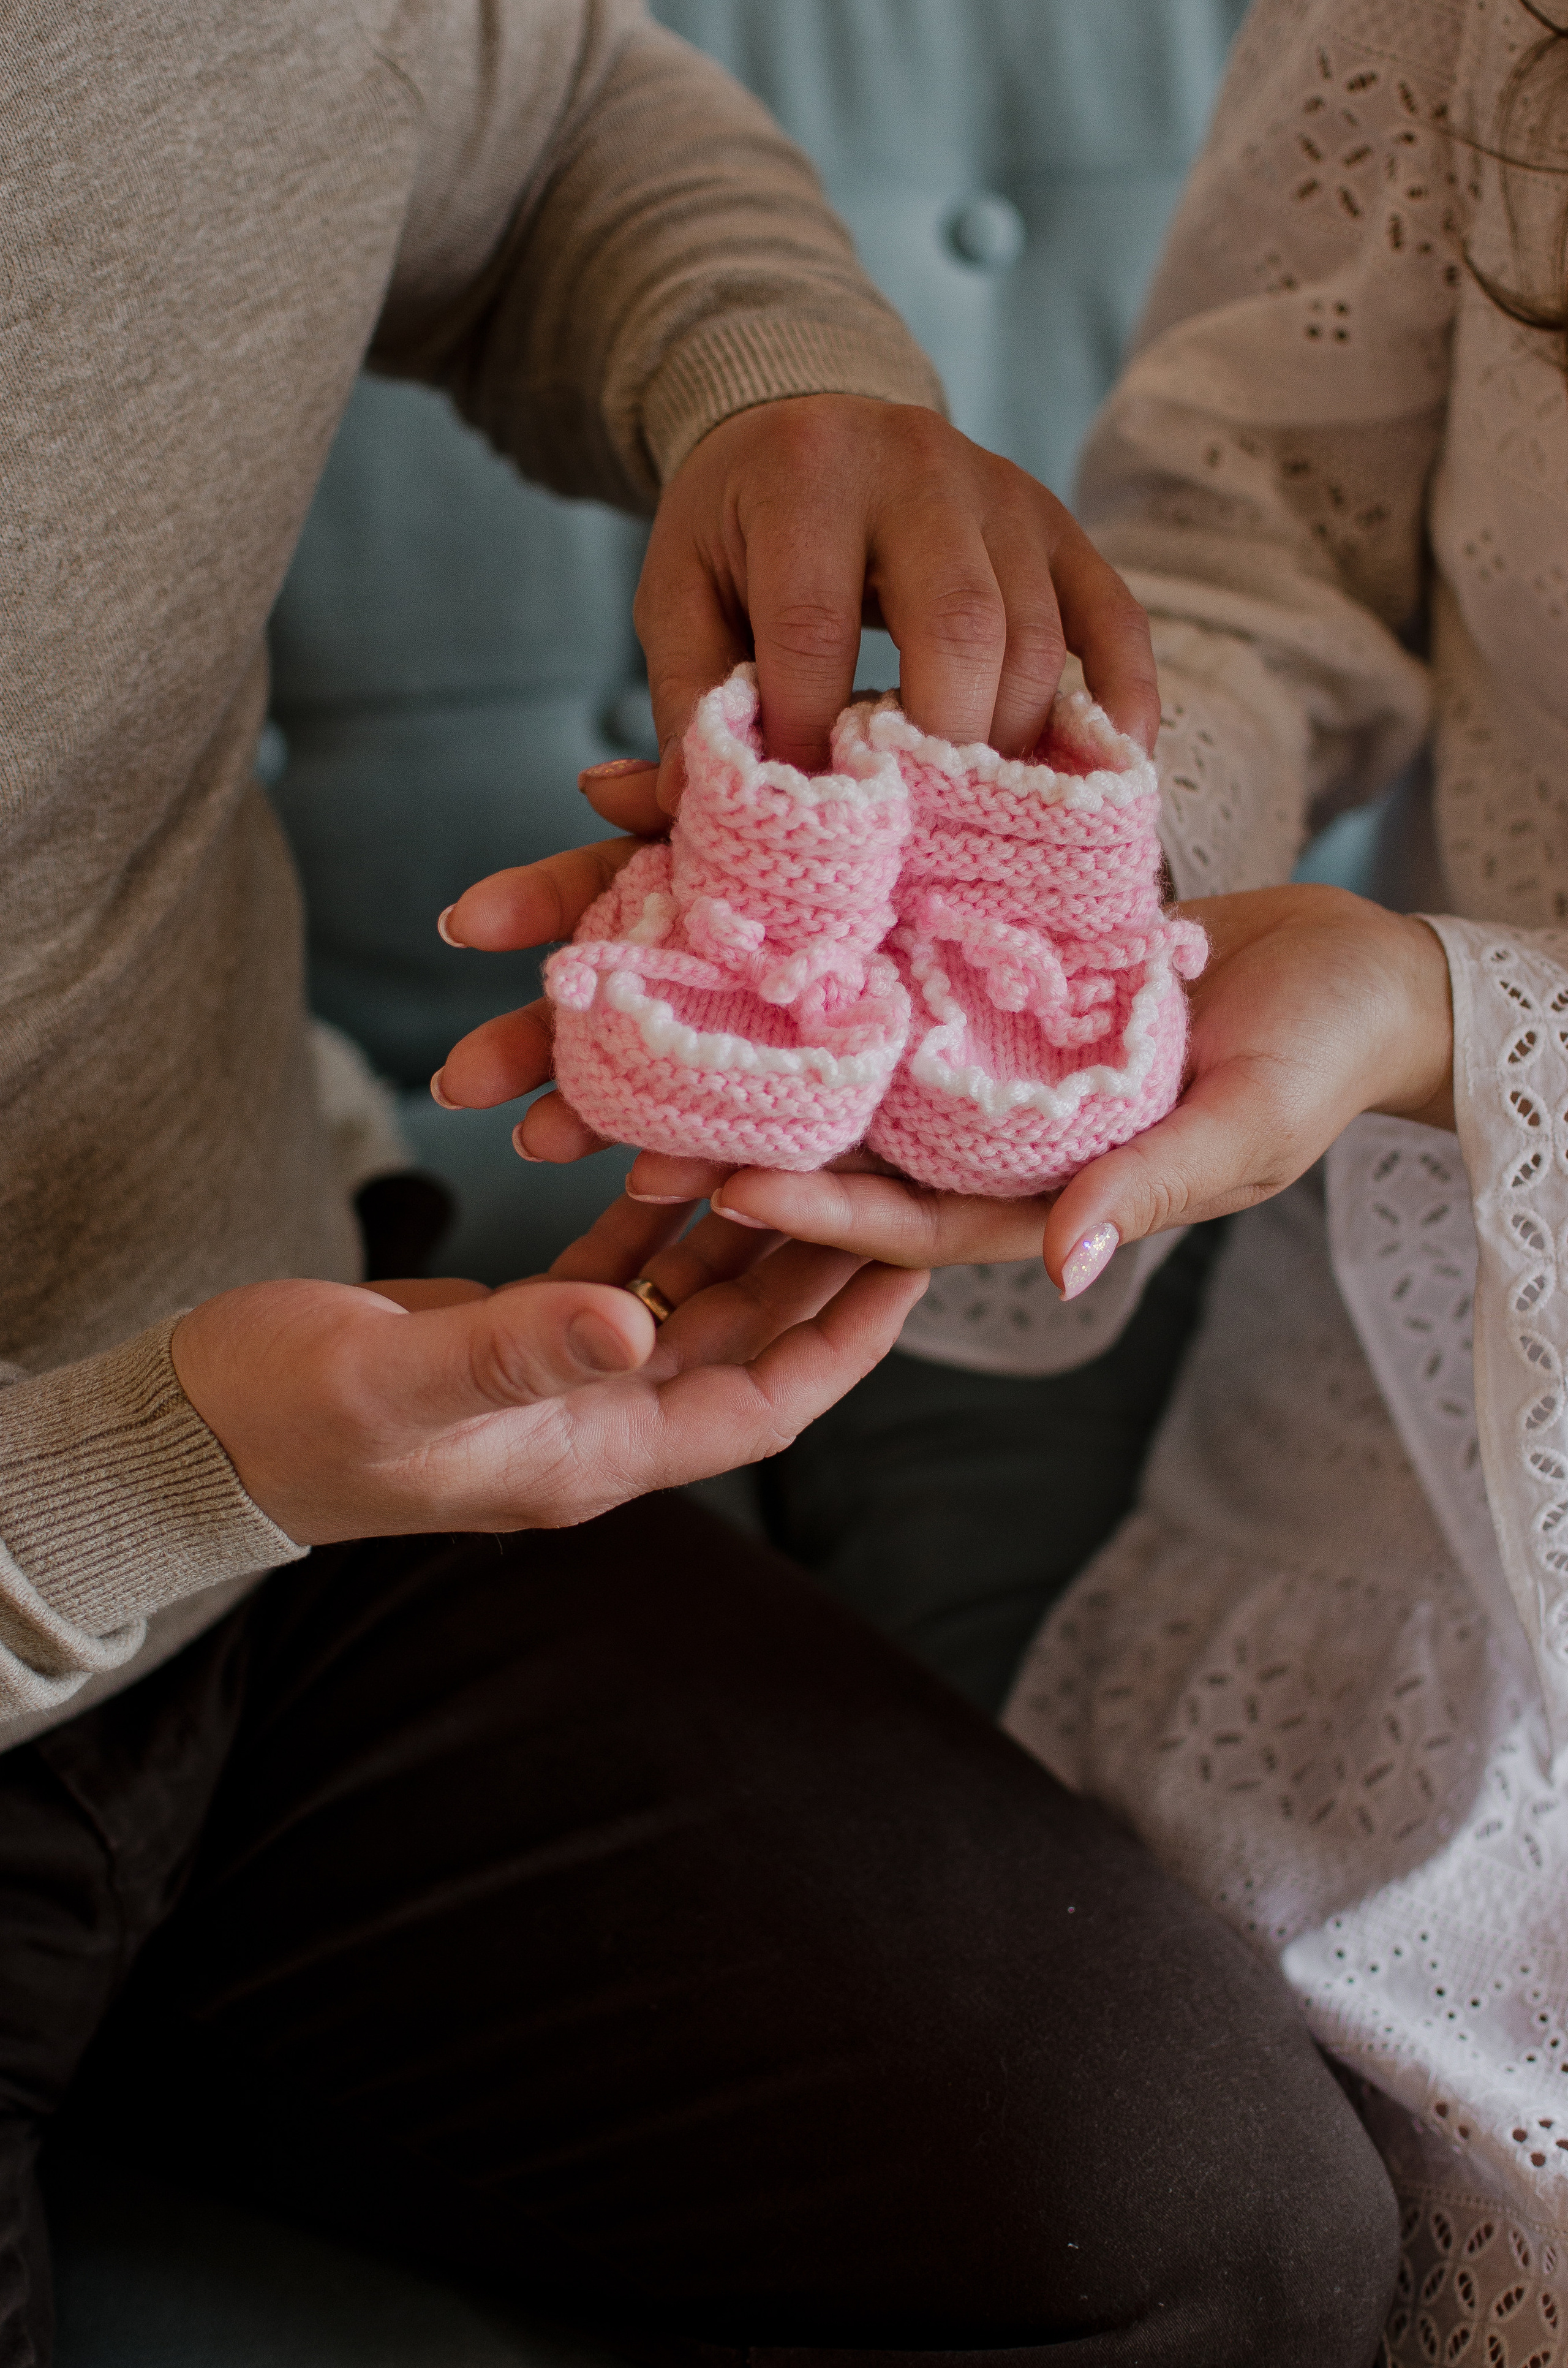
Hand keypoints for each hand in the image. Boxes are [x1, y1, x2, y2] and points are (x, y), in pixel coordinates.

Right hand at [170, 1195, 926, 1543]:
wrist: (187, 1431)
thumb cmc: (278, 1418)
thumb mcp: (391, 1380)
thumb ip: (510, 1351)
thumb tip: (632, 1321)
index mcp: (590, 1456)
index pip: (762, 1405)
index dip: (845, 1339)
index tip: (909, 1259)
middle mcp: (593, 1424)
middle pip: (745, 1345)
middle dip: (818, 1269)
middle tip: (883, 1176)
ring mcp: (557, 1381)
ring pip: (689, 1304)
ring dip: (746, 1234)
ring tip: (812, 1145)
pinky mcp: (515, 1336)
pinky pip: (616, 1273)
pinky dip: (654, 1219)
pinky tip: (686, 1150)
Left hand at [430, 390, 1158, 1146]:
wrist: (807, 417)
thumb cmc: (738, 535)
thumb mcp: (681, 601)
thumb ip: (680, 708)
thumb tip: (663, 817)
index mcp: (805, 476)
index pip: (816, 632)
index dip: (812, 743)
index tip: (809, 821)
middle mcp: (920, 466)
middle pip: (959, 627)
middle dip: (937, 748)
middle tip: (913, 834)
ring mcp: (1007, 495)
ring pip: (1042, 638)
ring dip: (1015, 747)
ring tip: (979, 823)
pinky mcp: (1064, 527)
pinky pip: (1116, 622)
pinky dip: (1120, 705)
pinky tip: (1102, 777)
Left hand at [640, 885, 1454, 1288]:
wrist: (1349, 962)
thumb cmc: (1317, 1060)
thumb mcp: (1246, 1127)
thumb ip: (1151, 1186)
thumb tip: (1070, 1264)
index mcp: (1016, 1176)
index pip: (894, 1209)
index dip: (808, 1205)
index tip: (712, 1184)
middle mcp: (960, 1103)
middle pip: (812, 1117)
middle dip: (688, 1111)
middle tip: (554, 1101)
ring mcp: (950, 1018)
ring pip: (802, 1009)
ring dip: (688, 979)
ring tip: (559, 955)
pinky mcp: (953, 930)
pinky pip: (848, 907)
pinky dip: (770, 864)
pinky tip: (666, 819)